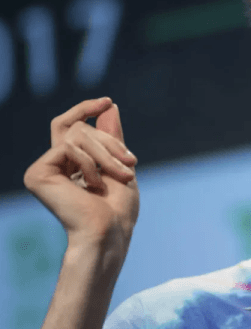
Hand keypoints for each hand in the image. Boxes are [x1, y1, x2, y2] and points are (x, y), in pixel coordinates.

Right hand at [24, 98, 139, 249]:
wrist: (109, 231)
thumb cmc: (118, 209)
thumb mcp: (121, 164)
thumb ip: (112, 137)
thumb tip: (110, 107)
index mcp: (71, 163)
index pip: (70, 125)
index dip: (85, 109)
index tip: (107, 102)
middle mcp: (54, 164)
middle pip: (80, 128)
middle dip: (111, 143)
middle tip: (132, 164)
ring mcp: (44, 168)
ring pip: (77, 134)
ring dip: (106, 154)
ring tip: (120, 176)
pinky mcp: (37, 174)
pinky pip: (67, 146)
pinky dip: (88, 163)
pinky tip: (92, 186)